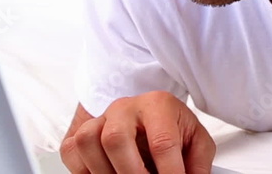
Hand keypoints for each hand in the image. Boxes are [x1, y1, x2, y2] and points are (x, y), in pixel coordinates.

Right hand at [60, 91, 215, 173]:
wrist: (147, 114)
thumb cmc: (169, 127)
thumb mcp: (194, 140)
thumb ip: (198, 163)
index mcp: (158, 105)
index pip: (162, 142)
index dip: (169, 172)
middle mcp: (125, 108)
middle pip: (116, 138)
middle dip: (131, 172)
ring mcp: (100, 118)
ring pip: (88, 141)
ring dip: (105, 171)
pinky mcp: (80, 131)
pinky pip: (72, 150)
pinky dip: (85, 170)